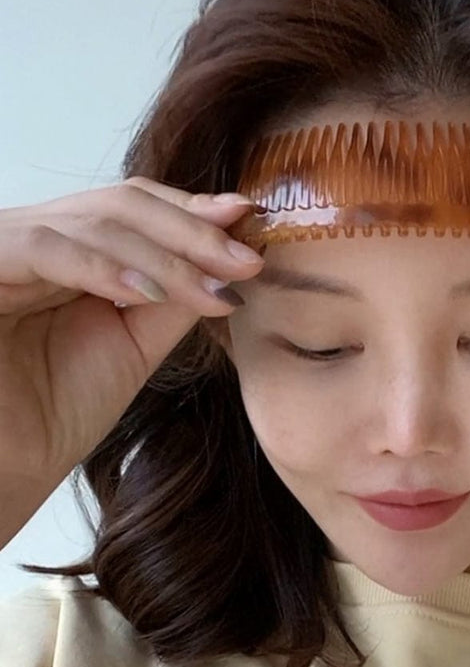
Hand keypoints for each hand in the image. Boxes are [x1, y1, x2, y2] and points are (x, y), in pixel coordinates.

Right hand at [0, 177, 263, 500]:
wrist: (11, 461)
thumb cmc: (64, 408)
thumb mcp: (137, 342)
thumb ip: (175, 297)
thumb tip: (228, 259)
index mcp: (74, 247)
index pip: (137, 206)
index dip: (193, 211)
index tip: (248, 222)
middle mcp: (38, 235)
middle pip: (121, 204)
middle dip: (192, 232)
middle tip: (245, 260)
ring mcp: (6, 246)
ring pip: (93, 222)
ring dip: (164, 256)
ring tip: (213, 288)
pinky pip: (44, 249)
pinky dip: (104, 268)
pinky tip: (150, 294)